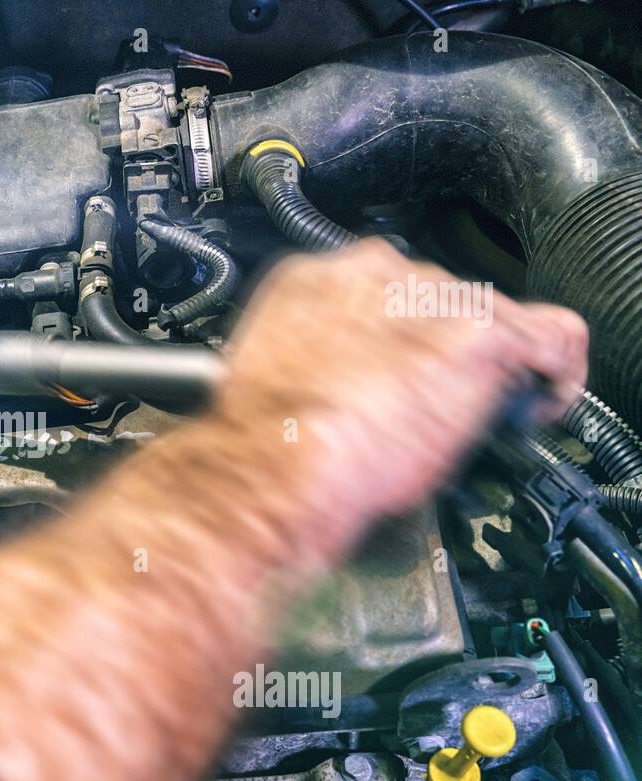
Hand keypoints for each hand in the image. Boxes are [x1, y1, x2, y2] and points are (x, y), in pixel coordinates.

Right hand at [211, 238, 586, 537]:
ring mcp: (433, 298)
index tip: (403, 369)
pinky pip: (553, 336)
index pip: (383, 290)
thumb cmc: (265, 441)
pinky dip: (556, 370)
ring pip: (490, 316)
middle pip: (439, 299)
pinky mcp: (480, 333)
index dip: (401, 336)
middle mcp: (378, 274)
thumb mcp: (281, 375)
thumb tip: (365, 384)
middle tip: (430, 403)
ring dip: (487, 363)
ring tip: (469, 413)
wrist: (275, 463)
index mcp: (317, 279)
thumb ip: (330, 357)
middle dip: (442, 349)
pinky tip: (539, 400)